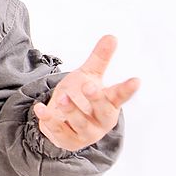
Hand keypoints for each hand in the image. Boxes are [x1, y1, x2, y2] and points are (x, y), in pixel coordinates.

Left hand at [32, 35, 139, 151]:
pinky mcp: (67, 139)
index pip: (120, 96)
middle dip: (96, 100)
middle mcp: (100, 120)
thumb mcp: (88, 75)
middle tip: (89, 86)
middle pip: (103, 112)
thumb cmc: (80, 96)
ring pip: (80, 124)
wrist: (61, 118)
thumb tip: (111, 36)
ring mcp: (84, 133)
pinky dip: (49, 120)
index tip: (136, 80)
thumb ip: (99, 59)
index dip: (127, 89)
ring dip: (71, 111)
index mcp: (109, 104)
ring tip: (62, 98)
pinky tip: (39, 109)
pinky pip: (57, 131)